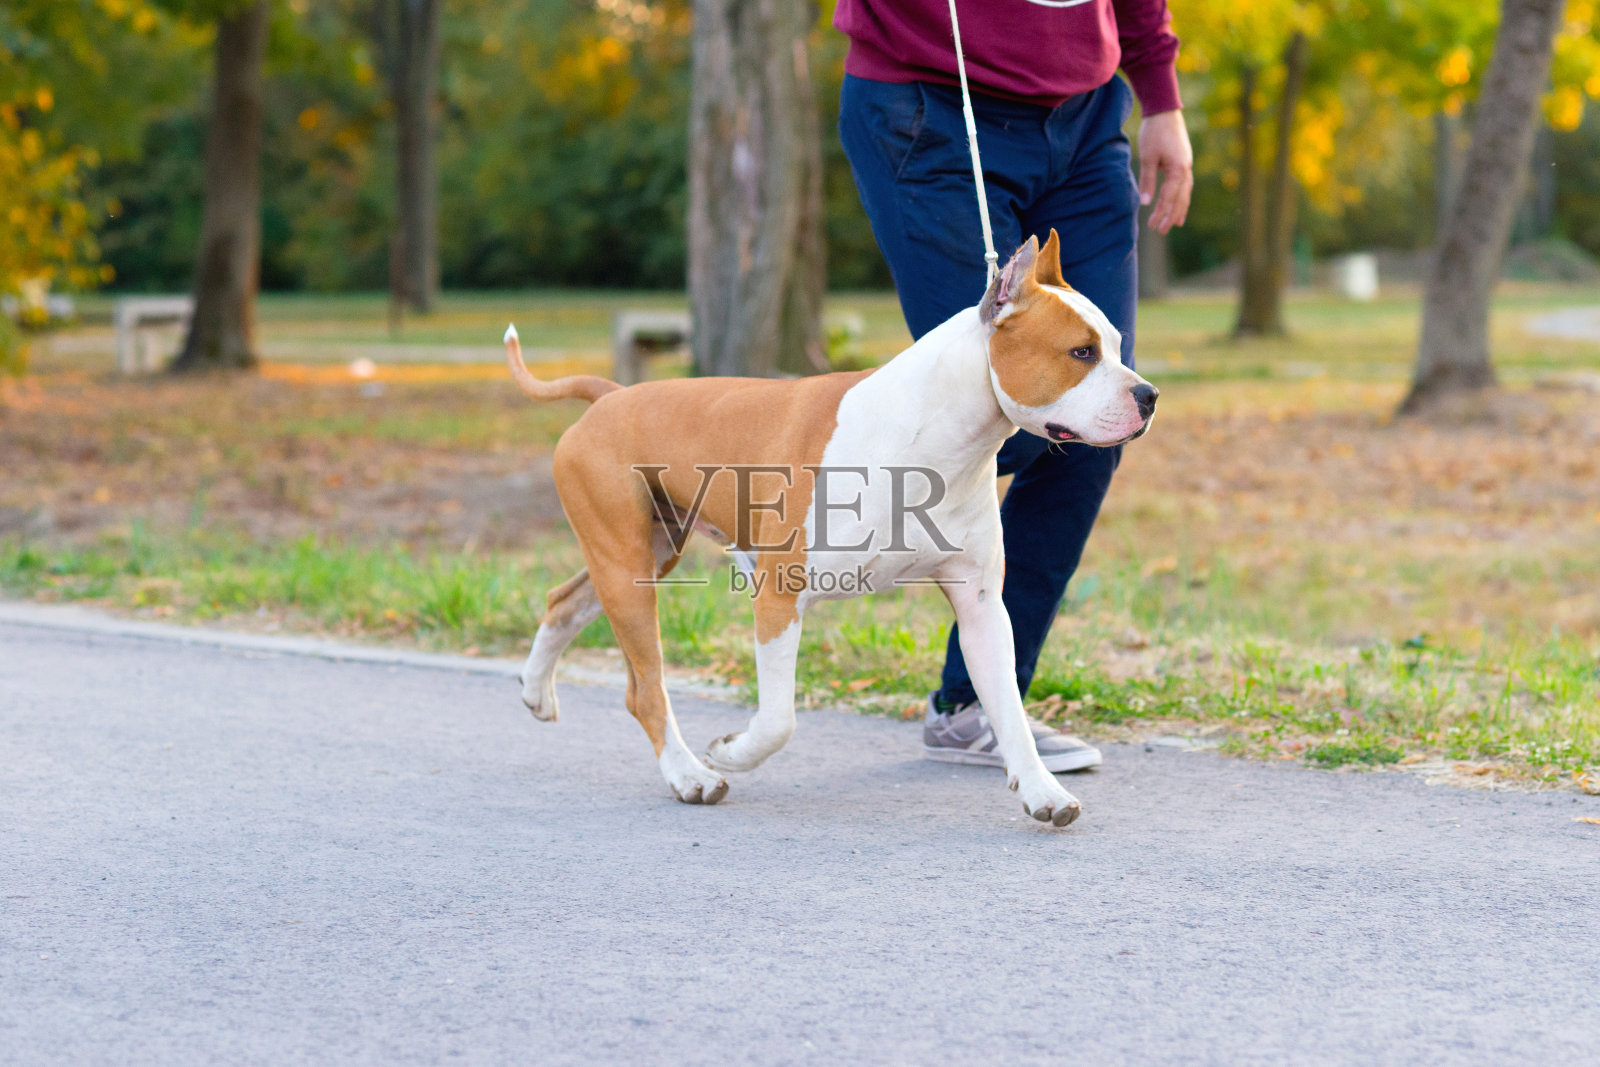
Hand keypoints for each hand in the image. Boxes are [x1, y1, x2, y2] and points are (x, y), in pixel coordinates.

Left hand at [1137, 110, 1193, 233]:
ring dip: (1180, 207)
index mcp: (1179, 169)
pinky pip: (1184, 183)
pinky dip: (1181, 195)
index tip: (1153, 226)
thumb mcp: (1147, 157)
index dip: (1161, 213)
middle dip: (1172, 215)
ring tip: (1176, 223)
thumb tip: (1145, 203)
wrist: (1165, 110)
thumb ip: (1147, 180)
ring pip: (1185, 192)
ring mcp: (1187, 164)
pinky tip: (1177, 201)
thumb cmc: (1155, 133)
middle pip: (1181, 198)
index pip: (1170, 197)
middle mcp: (1186, 169)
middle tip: (1163, 230)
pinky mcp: (1183, 160)